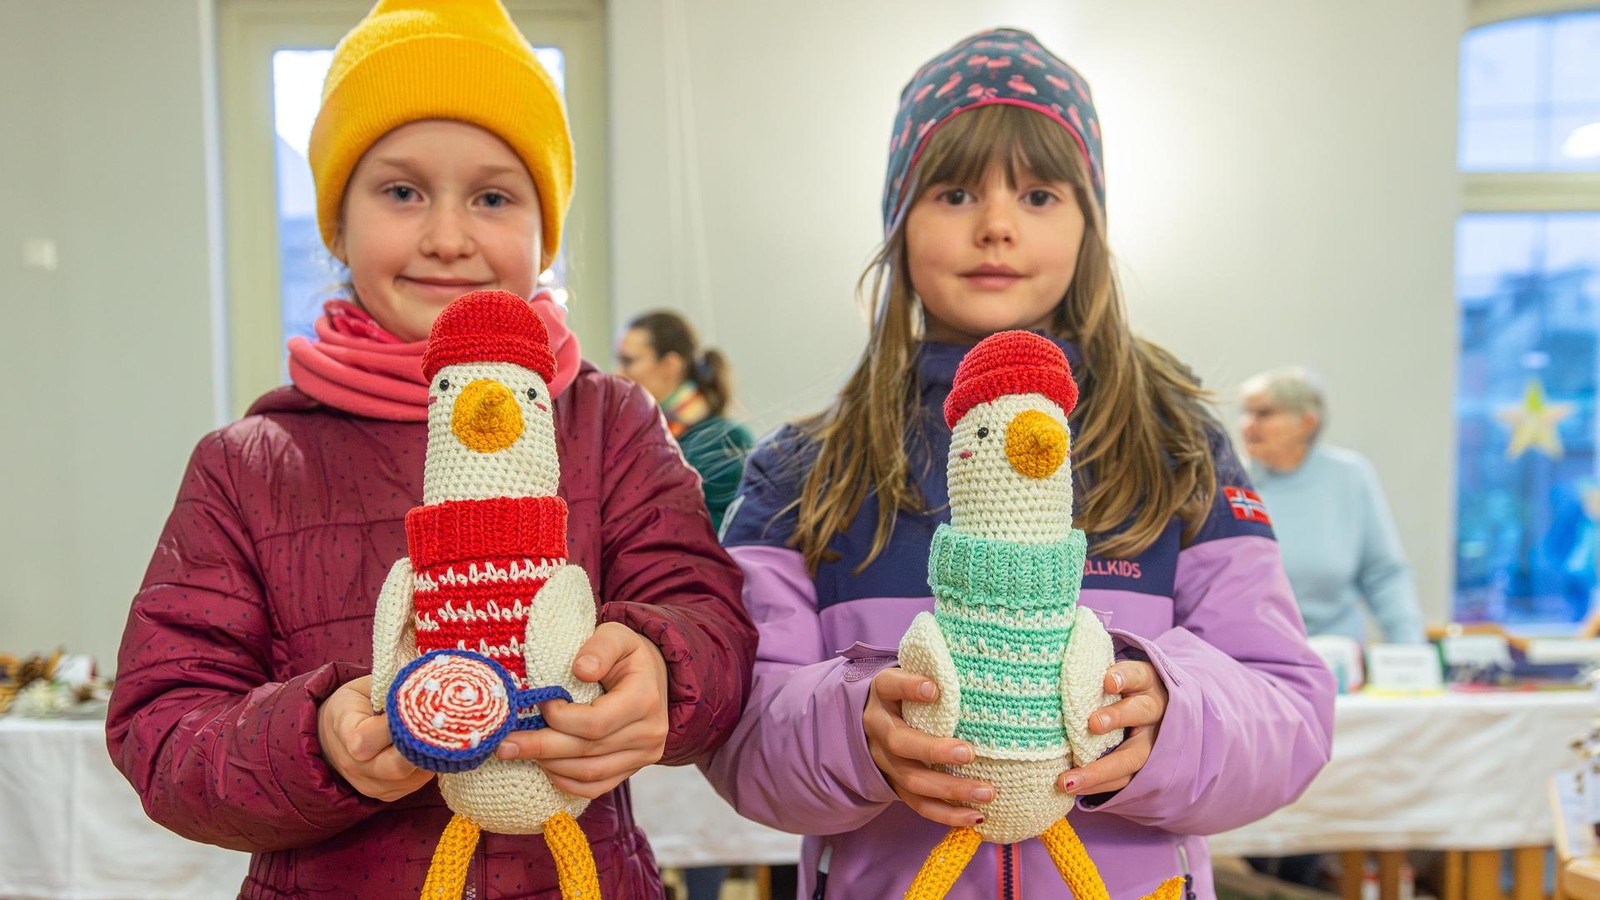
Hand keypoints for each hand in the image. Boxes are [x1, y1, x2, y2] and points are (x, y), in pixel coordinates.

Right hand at [316, 675, 432, 801]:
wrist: (333, 734)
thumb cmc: (355, 703)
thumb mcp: (366, 687)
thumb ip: (392, 688)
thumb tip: (428, 688)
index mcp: (344, 732)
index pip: (366, 739)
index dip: (396, 726)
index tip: (418, 708)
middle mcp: (354, 766)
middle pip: (395, 767)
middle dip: (421, 746)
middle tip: (440, 726)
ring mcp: (370, 785)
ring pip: (411, 778)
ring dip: (428, 757)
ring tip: (437, 734)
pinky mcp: (385, 794)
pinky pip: (414, 784)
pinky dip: (426, 767)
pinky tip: (428, 748)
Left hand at [495, 622, 668, 798]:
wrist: (652, 674)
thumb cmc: (626, 653)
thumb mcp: (616, 635)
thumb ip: (600, 647)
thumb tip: (580, 670)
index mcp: (645, 699)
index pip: (596, 722)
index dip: (560, 718)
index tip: (541, 703)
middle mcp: (649, 733)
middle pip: (587, 751)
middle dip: (540, 748)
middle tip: (504, 744)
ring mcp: (644, 755)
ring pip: (589, 773)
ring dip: (549, 765)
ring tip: (518, 752)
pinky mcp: (633, 768)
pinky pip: (596, 786)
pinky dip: (566, 781)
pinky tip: (544, 767)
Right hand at [865, 667, 991, 827]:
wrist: (875, 716)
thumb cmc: (908, 690)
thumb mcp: (912, 672)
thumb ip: (936, 670)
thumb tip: (980, 666)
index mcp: (882, 694)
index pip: (890, 685)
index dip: (909, 687)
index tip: (935, 689)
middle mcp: (879, 728)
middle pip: (901, 743)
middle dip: (935, 751)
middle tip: (969, 752)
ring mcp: (885, 761)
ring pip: (912, 780)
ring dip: (950, 789)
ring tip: (986, 792)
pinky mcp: (896, 785)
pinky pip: (919, 805)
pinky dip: (948, 814)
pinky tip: (976, 817)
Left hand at [1058, 660, 1168, 795]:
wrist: (1152, 712)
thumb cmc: (1118, 688)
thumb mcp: (1114, 674)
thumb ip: (1091, 672)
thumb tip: (1049, 664)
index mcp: (1146, 682)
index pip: (1138, 675)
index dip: (1125, 677)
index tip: (1107, 681)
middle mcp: (1153, 711)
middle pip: (1141, 713)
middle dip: (1117, 717)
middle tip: (1092, 723)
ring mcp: (1151, 742)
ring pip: (1132, 756)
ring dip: (1100, 769)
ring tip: (1068, 779)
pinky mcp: (1144, 767)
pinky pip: (1123, 780)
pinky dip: (1097, 785)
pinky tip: (1072, 788)